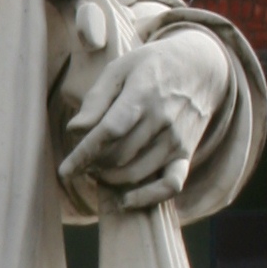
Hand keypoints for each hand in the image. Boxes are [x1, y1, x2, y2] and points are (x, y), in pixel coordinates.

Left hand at [58, 25, 229, 209]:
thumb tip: (75, 130)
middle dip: (94, 164)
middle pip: (118, 156)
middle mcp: (162, 120)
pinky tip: (125, 200)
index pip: (109, 131)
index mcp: (143, 94)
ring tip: (99, 168)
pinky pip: (170, 186)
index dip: (84, 154)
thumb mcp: (120, 69)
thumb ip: (96, 100)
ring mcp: (176, 140)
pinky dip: (146, 198)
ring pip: (135, 173)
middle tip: (85, 159)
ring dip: (110, 178)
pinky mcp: (186, 154)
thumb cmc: (151, 67)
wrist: (201, 68)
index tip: (64, 171)